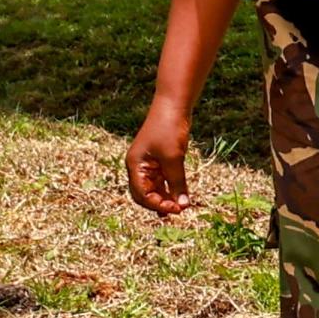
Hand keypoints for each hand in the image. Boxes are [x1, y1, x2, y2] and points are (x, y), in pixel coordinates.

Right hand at [126, 98, 194, 216]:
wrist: (172, 106)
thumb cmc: (168, 130)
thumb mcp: (174, 159)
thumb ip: (177, 183)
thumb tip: (183, 206)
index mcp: (135, 165)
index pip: (141, 194)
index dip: (157, 205)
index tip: (177, 210)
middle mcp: (138, 166)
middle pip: (144, 194)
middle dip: (159, 204)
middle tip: (178, 211)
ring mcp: (148, 163)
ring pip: (154, 188)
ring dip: (165, 198)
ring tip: (180, 208)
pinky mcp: (159, 160)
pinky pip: (161, 180)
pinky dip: (170, 189)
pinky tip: (180, 198)